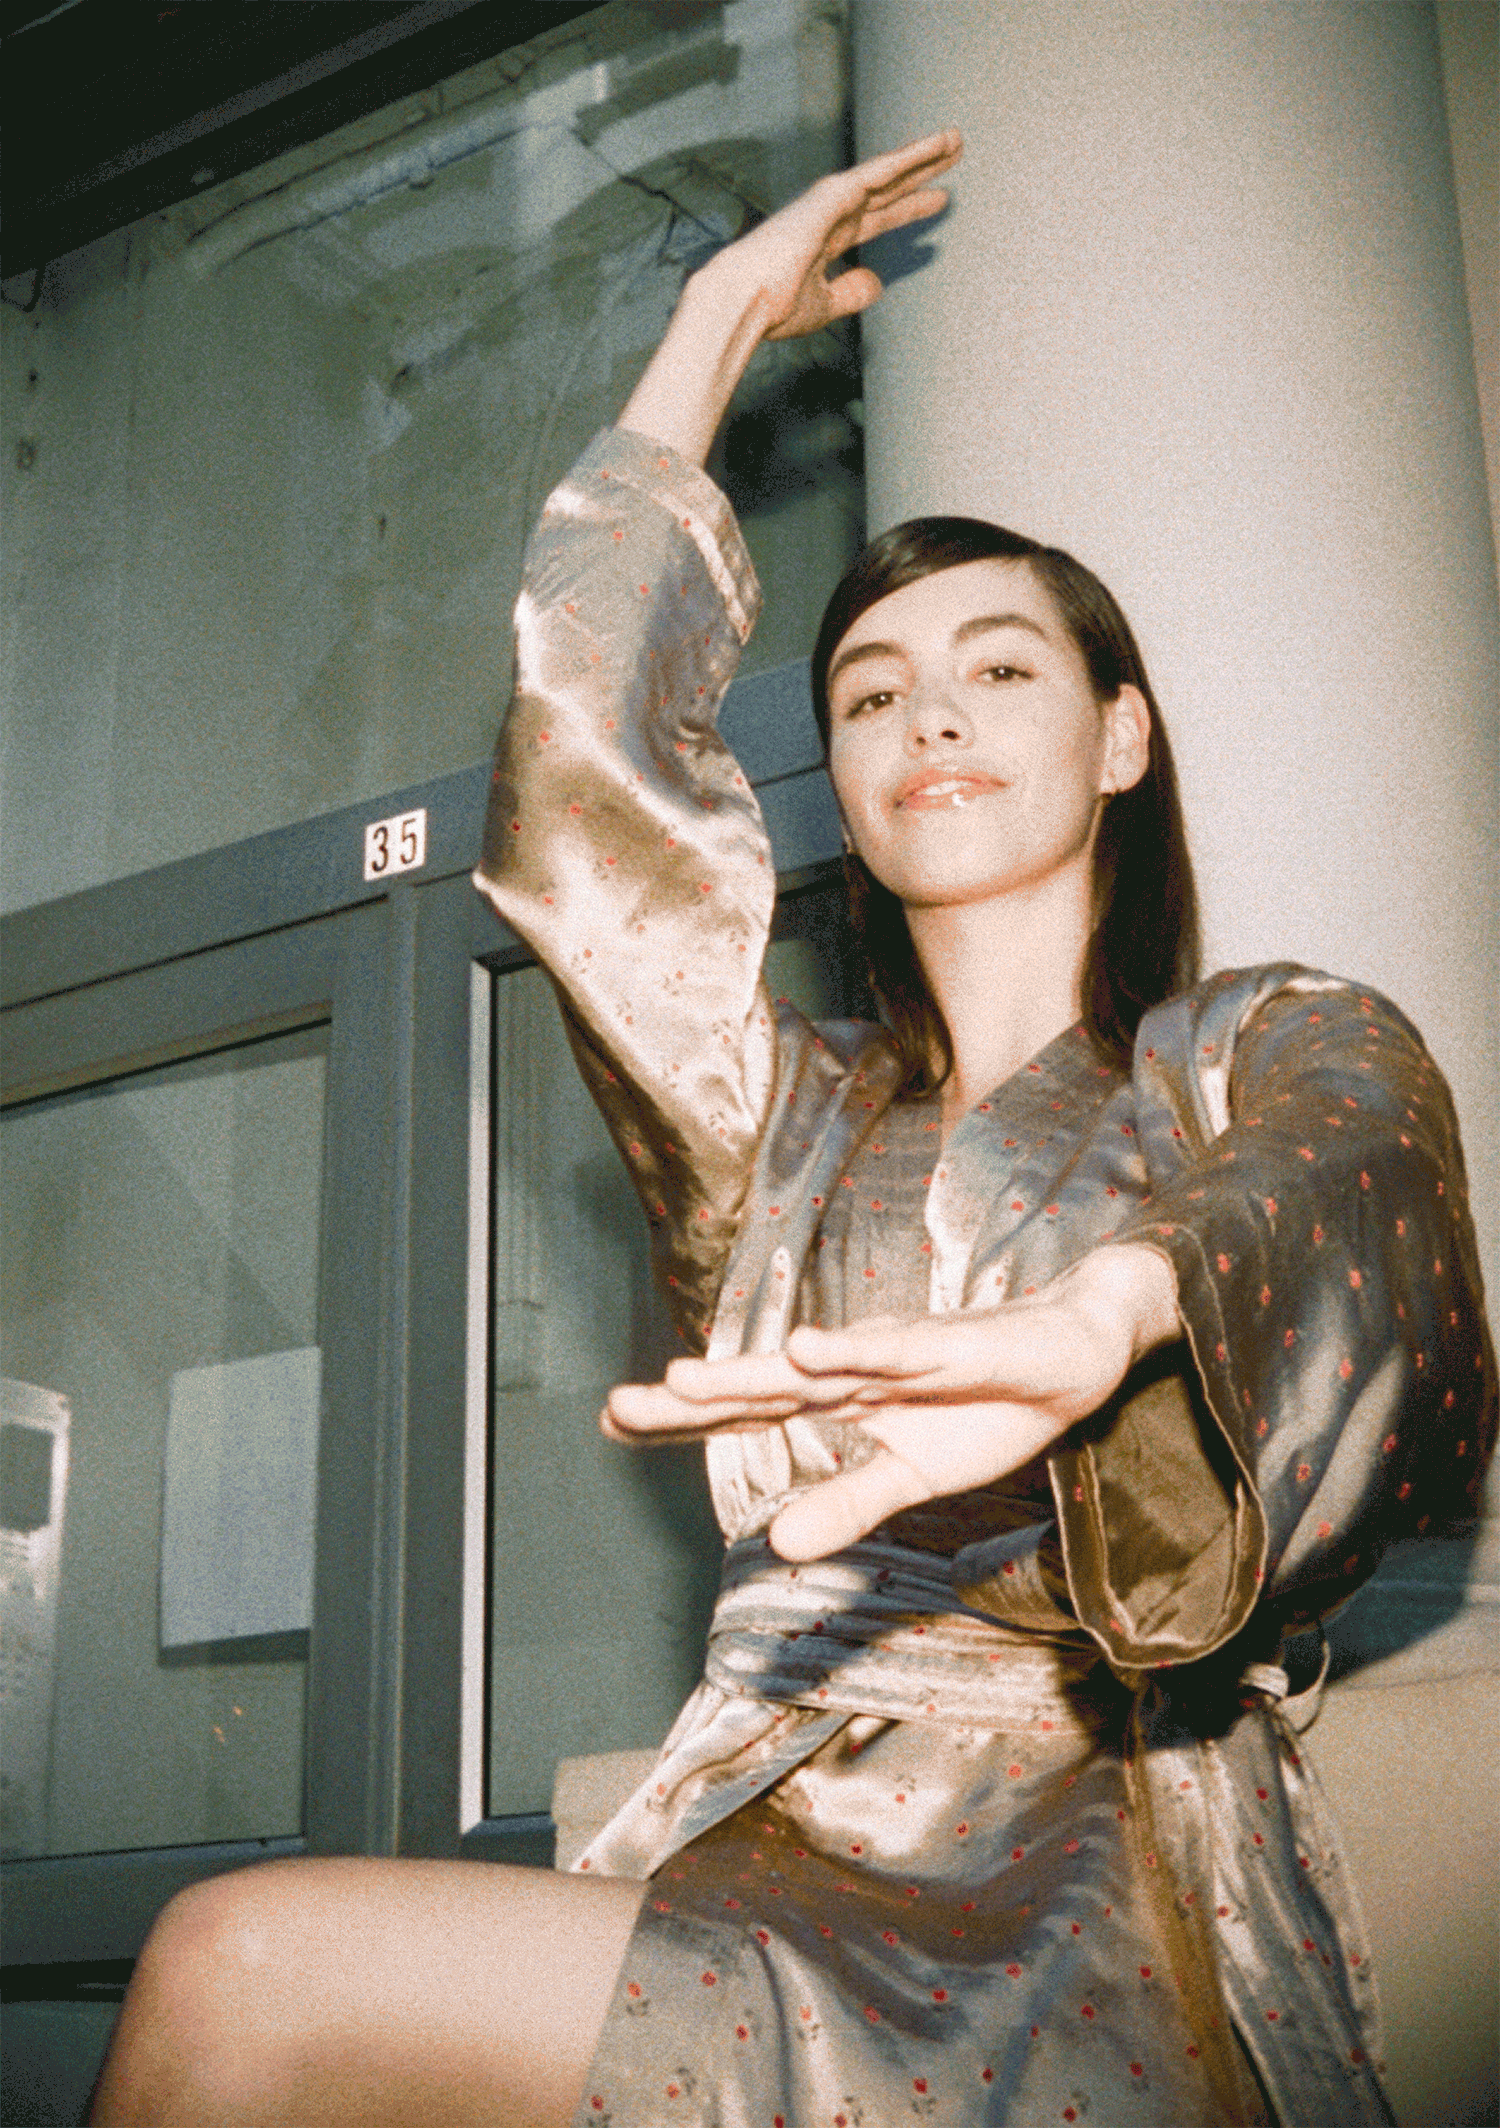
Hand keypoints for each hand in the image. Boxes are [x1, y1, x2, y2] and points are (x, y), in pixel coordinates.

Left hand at [602, 1245, 1179, 1560]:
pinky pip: (895, 1351)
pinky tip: (809, 1349)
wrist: (1078, 1351)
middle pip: (761, 1388)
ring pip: (814, 1367)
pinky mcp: (951, 1346)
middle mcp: (854, 1371)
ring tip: (684, 1379)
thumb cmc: (989, 1408)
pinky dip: (853, 1350)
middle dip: (690, 1399)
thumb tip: (775, 1542)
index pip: (747, 1413)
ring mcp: (898, 1354)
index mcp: (841, 1402)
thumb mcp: (913, 1476)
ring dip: (752, 1373)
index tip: (611, 1423)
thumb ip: (847, 1505)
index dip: (683, 1419)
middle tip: (617, 1408)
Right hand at [698, 127, 963, 341]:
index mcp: (826, 241)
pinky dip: (904, 160)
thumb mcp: (824, 306)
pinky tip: (930, 149)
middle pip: (888, 189)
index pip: (877, 218)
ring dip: (921, 155)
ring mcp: (829, 203)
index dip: (908, 208)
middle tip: (954, 153)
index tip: (937, 200)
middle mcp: (830, 216)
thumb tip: (876, 284)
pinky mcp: (829, 196)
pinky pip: (876, 173)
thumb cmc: (771, 308)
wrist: (743, 301)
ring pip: (886, 173)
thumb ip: (851, 293)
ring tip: (955, 140)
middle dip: (921, 172)